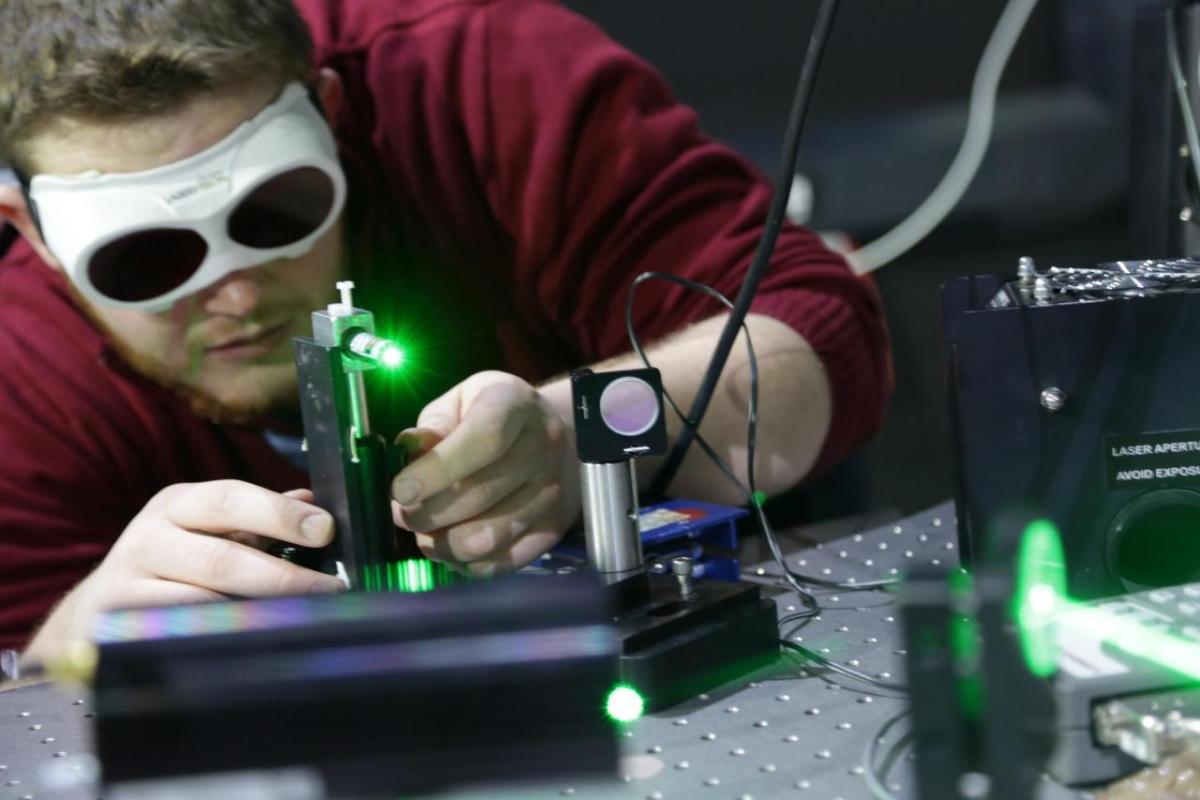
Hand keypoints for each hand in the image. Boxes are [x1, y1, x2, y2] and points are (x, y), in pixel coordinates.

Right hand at [22, 481, 342, 666]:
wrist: (97, 607)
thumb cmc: (172, 561)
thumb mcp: (207, 527)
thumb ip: (260, 517)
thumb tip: (314, 504)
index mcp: (178, 504)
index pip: (230, 499)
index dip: (279, 514)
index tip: (325, 530)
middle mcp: (149, 538)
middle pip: (221, 559)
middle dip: (282, 577)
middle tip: (330, 589)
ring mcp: (128, 586)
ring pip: (202, 606)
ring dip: (256, 617)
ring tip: (302, 623)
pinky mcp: (118, 630)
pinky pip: (179, 639)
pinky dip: (219, 643)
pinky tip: (255, 649)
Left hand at [391, 371, 579, 575]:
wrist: (557, 435)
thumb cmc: (494, 416)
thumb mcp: (461, 401)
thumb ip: (432, 427)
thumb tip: (407, 458)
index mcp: (515, 405)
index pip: (482, 441)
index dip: (437, 471)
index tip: (400, 491)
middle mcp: (543, 448)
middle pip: (480, 495)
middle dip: (426, 514)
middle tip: (401, 513)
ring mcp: (553, 493)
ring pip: (487, 538)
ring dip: (441, 544)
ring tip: (424, 532)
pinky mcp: (552, 530)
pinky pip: (501, 564)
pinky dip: (464, 564)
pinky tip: (449, 546)